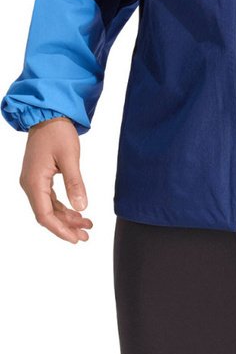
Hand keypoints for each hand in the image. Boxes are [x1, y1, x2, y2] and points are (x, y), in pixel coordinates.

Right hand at [19, 117, 93, 242]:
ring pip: (49, 207)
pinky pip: (49, 197)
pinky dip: (63, 206)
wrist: (48, 114)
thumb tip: (81, 208)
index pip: (44, 215)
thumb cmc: (58, 132)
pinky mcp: (39, 176)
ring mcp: (34, 181)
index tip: (76, 239)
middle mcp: (30, 184)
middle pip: (46, 214)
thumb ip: (75, 183)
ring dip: (66, 217)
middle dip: (66, 226)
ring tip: (87, 225)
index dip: (60, 229)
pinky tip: (77, 211)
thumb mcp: (70, 157)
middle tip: (86, 235)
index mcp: (34, 182)